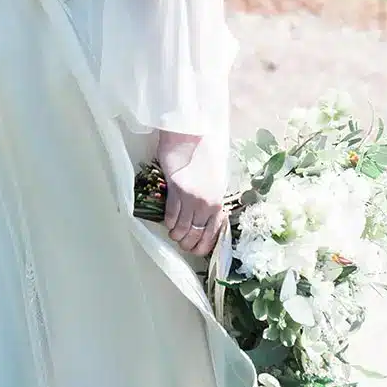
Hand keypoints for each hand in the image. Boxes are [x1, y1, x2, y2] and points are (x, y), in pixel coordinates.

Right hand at [158, 131, 226, 257]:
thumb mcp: (215, 182)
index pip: (212, 235)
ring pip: (180, 229)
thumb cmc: (204, 157)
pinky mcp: (175, 190)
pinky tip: (168, 220)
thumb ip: (211, 202)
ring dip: (175, 234)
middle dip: (186, 243)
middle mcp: (206, 204)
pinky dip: (168, 221)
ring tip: (173, 231)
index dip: (202, 247)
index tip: (194, 249)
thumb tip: (205, 222)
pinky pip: (170, 215)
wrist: (190, 137)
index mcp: (218, 203)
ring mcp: (190, 198)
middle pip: (194, 236)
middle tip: (181, 241)